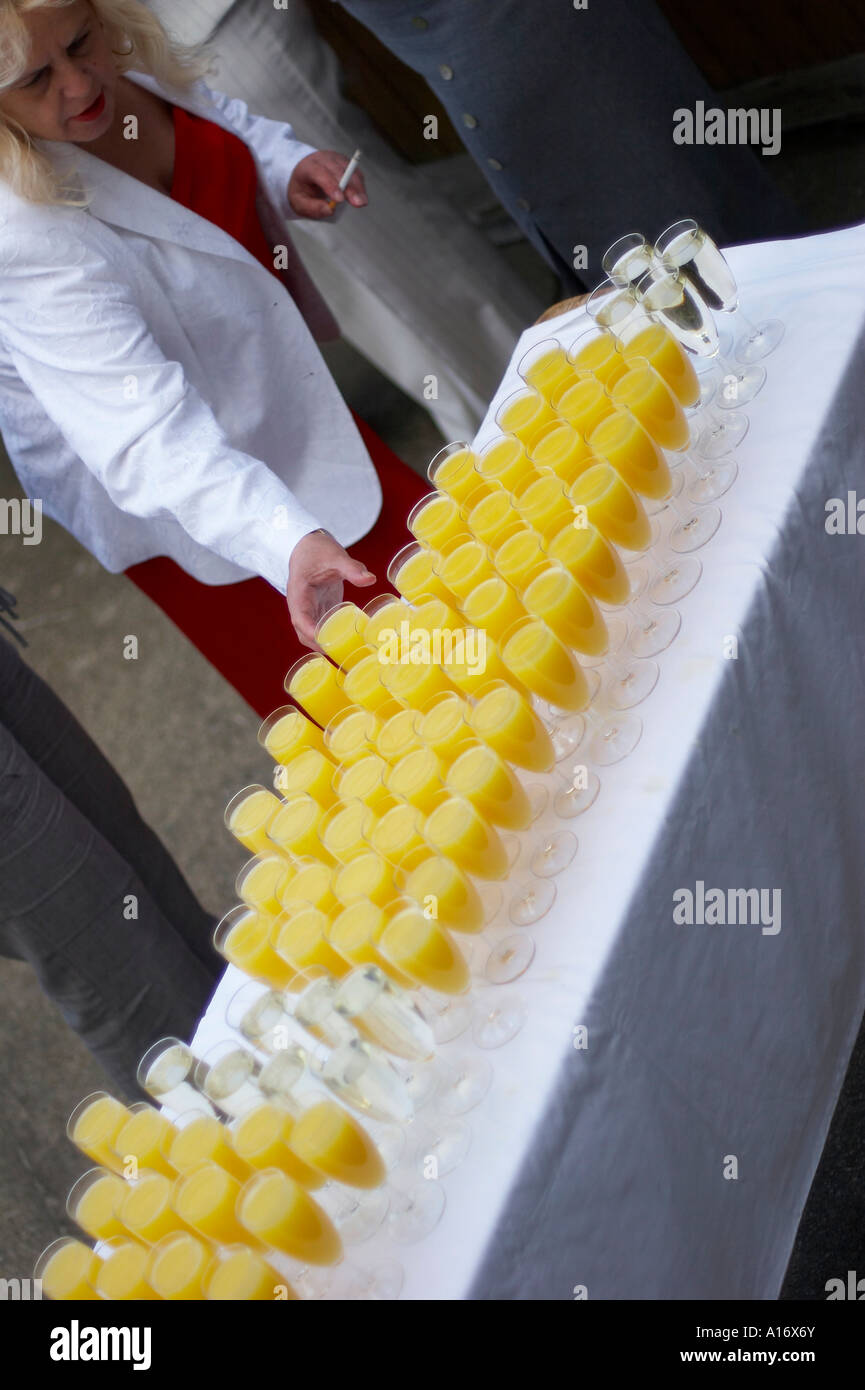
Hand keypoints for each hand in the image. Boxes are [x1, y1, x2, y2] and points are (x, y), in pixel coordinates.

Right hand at [287, 529, 375, 647]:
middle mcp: (301, 605)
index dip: (311, 632)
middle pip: (304, 633)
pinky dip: (331, 636)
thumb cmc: (317, 549)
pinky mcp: (319, 608)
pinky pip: (321, 627)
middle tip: (343, 654)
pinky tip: (348, 642)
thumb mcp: (335, 556)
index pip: (301, 619)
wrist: (307, 544)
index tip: (326, 643)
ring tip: (347, 653)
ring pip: (311, 633)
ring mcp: (309, 608)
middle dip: (320, 645)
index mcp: (299, 594)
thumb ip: (352, 568)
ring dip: (325, 644)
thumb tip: (371, 579)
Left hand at [288, 151, 367, 219]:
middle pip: (338, 171)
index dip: (331, 185)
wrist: (303, 174)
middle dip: (350, 188)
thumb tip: (330, 211)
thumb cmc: (301, 190)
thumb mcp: (299, 202)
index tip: (340, 199)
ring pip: (350, 171)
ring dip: (358, 187)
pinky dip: (359, 185)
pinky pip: (356, 172)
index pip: (320, 173)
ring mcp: (336, 158)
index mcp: (308, 167)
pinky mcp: (345, 162)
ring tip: (363, 202)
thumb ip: (312, 208)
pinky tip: (361, 197)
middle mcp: (323, 158)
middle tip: (359, 203)